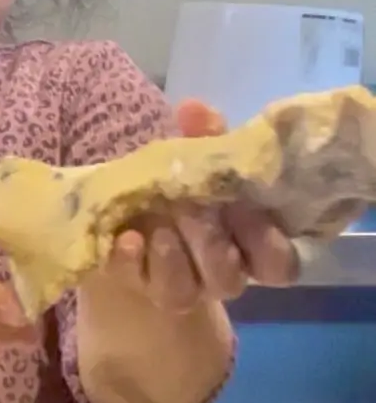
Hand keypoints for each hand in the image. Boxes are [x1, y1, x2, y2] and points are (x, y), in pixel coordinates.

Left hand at [101, 99, 298, 311]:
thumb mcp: (197, 159)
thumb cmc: (181, 185)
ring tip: (158, 227)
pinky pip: (133, 282)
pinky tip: (126, 238)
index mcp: (248, 246)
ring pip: (183, 293)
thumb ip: (206, 137)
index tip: (247, 210)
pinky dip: (129, 261)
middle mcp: (217, 273)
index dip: (268, 246)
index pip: (278, 266)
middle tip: (192, 208)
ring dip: (172, 260)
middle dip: (211, 244)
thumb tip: (195, 109)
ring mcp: (175, 285)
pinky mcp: (134, 284)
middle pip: (228, 279)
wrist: (124, 209)